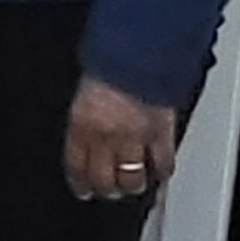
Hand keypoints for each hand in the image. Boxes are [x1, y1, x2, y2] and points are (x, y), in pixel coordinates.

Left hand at [63, 74, 177, 201]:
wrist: (138, 49)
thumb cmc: (108, 63)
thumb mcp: (83, 92)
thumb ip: (85, 118)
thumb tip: (84, 135)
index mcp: (80, 123)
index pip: (76, 165)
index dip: (80, 182)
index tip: (83, 190)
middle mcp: (105, 135)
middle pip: (104, 178)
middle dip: (106, 189)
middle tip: (108, 191)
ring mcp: (135, 137)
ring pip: (133, 178)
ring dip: (132, 186)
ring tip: (132, 187)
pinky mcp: (162, 133)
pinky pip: (163, 163)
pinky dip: (162, 171)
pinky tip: (160, 173)